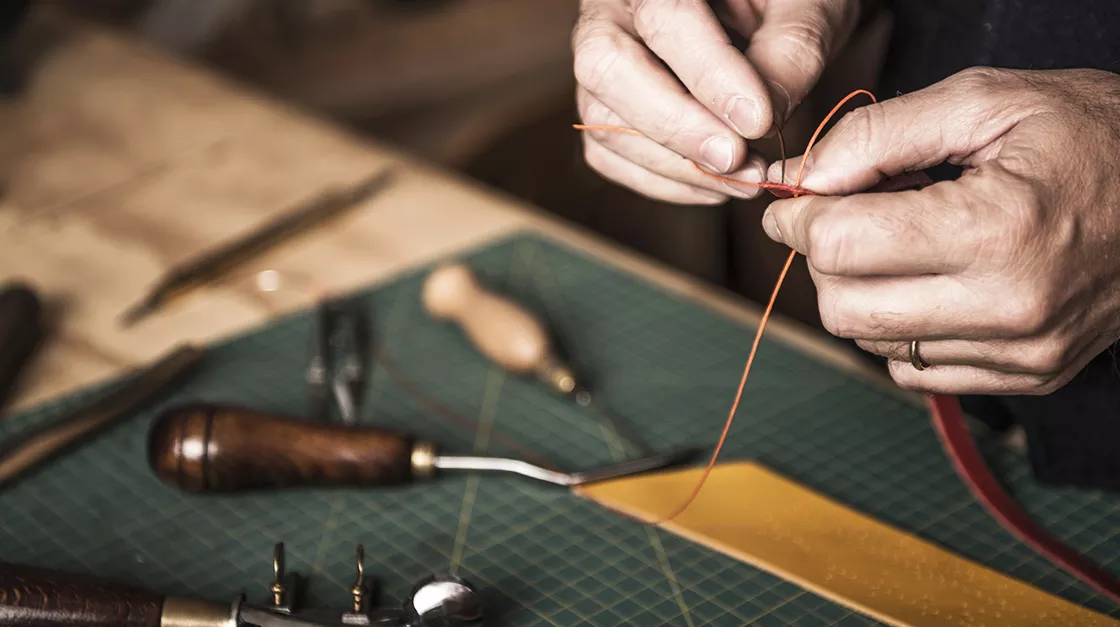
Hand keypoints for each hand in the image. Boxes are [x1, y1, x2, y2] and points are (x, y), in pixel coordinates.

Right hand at [572, 0, 859, 204]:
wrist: (767, 20)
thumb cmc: (786, 5)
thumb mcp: (807, 8)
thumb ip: (792, 49)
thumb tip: (764, 115)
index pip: (664, 17)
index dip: (708, 74)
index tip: (757, 120)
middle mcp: (613, 12)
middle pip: (608, 67)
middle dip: (675, 126)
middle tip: (736, 159)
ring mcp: (603, 64)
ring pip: (603, 121)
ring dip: (676, 166)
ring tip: (744, 178)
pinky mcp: (605, 109)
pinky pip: (609, 155)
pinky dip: (663, 182)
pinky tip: (715, 185)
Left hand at [761, 67, 1119, 394]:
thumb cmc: (1095, 135)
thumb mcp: (987, 102)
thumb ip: (878, 136)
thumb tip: (802, 179)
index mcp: (998, 229)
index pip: (841, 248)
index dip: (799, 218)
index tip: (794, 201)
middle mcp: (1009, 307)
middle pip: (844, 308)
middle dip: (823, 259)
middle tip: (841, 218)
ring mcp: (1021, 353)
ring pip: (871, 345)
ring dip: (860, 293)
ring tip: (897, 243)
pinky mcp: (1029, 376)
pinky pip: (914, 372)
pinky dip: (898, 329)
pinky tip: (926, 283)